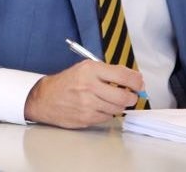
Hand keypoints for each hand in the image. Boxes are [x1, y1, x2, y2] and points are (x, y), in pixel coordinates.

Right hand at [23, 60, 144, 127]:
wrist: (45, 98)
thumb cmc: (67, 82)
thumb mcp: (85, 68)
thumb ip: (108, 72)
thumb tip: (134, 79)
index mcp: (90, 70)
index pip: (123, 75)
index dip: (136, 81)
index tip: (139, 83)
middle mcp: (89, 86)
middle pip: (124, 97)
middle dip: (132, 97)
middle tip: (132, 96)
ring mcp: (87, 104)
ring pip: (118, 109)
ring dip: (119, 106)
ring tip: (111, 100)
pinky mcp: (86, 118)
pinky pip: (107, 117)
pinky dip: (107, 113)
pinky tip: (99, 107)